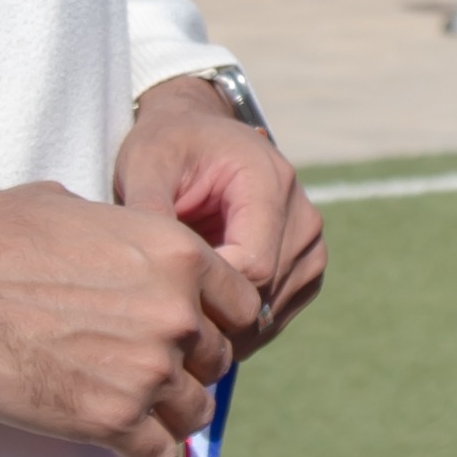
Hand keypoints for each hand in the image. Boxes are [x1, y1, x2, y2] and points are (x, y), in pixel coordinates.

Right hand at [0, 184, 266, 456]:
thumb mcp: (74, 208)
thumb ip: (118, 228)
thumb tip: (110, 230)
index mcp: (177, 254)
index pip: (241, 303)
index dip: (219, 323)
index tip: (201, 338)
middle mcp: (176, 313)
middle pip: (216, 361)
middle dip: (192, 370)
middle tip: (162, 378)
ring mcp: (149, 370)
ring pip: (194, 413)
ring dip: (174, 421)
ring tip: (154, 427)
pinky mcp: (114, 421)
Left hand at [118, 76, 325, 354]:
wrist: (199, 134)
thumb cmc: (170, 146)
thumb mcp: (146, 165)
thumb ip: (149, 209)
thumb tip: (151, 267)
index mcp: (270, 182)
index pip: (254, 268)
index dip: (208, 293)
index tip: (163, 296)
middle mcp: (303, 215)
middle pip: (265, 295)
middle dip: (212, 312)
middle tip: (162, 315)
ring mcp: (311, 243)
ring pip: (272, 313)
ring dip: (225, 322)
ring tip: (178, 308)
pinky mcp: (306, 265)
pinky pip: (277, 313)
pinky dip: (240, 322)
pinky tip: (202, 308)